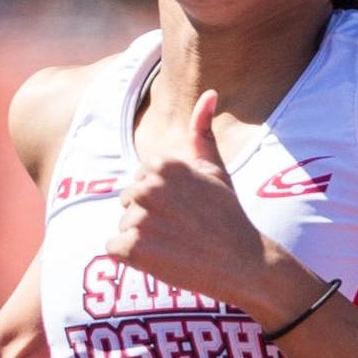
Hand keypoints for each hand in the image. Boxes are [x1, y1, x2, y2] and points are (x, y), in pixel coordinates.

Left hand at [107, 90, 270, 304]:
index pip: (141, 180)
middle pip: (128, 202)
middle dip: (149, 217)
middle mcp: (148, 187)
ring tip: (176, 246)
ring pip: (123, 226)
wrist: (243, 263)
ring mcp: (138, 218)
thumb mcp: (216, 170)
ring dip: (143, 239)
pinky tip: (162, 259)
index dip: (162, 199)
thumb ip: (202, 132)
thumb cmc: (228, 216)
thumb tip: (209, 93)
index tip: (186, 211)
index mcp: (163, 165)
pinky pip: (114, 249)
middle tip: (182, 230)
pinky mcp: (132, 248)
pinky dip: (134, 259)